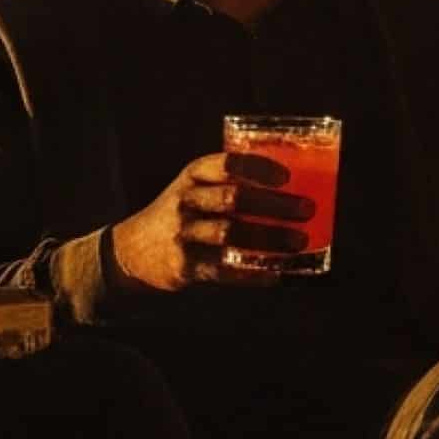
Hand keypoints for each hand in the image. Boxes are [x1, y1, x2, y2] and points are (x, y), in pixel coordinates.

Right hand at [108, 152, 313, 292]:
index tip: (287, 177)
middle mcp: (186, 201)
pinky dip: (253, 273)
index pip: (226, 164)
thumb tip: (288, 190)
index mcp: (192, 176)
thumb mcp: (192, 188)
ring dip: (269, 238)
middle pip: (233, 199)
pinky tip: (276, 274)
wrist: (131, 250)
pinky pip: (224, 270)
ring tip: (299, 241)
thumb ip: (228, 185)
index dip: (258, 169)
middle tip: (307, 209)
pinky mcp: (184, 266)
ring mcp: (183, 234)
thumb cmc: (180, 213)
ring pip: (230, 235)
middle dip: (274, 205)